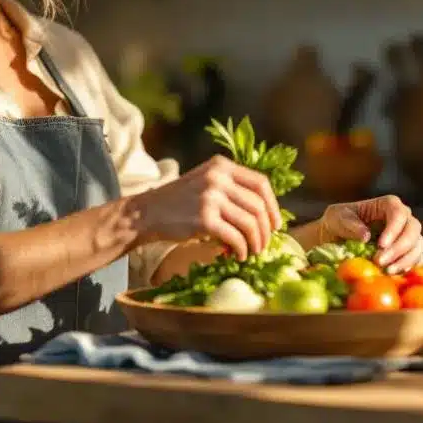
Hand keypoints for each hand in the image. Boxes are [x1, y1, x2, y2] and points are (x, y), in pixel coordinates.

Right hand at [133, 156, 280, 260]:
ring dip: (256, 243)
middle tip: (264, 245)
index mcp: (222, 165)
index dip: (273, 206)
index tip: (275, 225)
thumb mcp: (205, 183)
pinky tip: (238, 257)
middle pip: (258, 206)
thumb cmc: (179, 203)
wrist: (147, 213)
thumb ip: (231, 190)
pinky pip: (235, 237)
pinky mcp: (203, 219)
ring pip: (250, 223)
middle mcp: (218, 177)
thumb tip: (265, 216)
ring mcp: (210, 197)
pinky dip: (241, 250)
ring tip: (251, 253)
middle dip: (266, 230)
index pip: (261, 183)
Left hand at [317, 195, 422, 273]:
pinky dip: (410, 267)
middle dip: (399, 248)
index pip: (398, 213)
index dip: (393, 229)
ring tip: (387, 271)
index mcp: (388, 205)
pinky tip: (395, 274)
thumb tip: (366, 236)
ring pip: (418, 245)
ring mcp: (407, 235)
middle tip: (380, 262)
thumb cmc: (337, 223)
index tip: (381, 245)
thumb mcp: (336, 218)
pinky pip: (419, 259)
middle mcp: (403, 218)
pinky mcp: (409, 252)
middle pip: (413, 229)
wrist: (337, 240)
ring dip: (406, 260)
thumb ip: (349, 225)